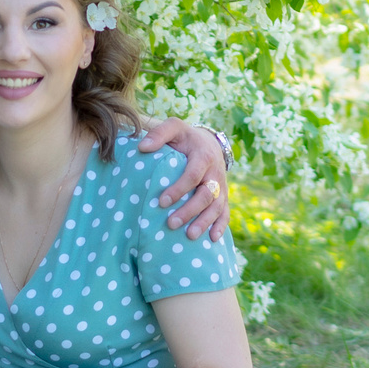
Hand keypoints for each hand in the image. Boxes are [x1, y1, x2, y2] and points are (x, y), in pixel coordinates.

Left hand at [140, 119, 230, 238]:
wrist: (209, 142)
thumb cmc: (185, 138)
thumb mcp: (174, 128)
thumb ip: (159, 133)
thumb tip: (142, 147)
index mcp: (203, 156)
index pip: (192, 174)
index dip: (179, 189)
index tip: (162, 202)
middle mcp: (215, 172)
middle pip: (206, 194)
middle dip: (190, 210)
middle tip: (171, 224)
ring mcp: (221, 186)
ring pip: (217, 207)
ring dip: (204, 222)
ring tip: (190, 236)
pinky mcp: (224, 196)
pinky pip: (225, 212)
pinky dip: (221, 226)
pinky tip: (212, 239)